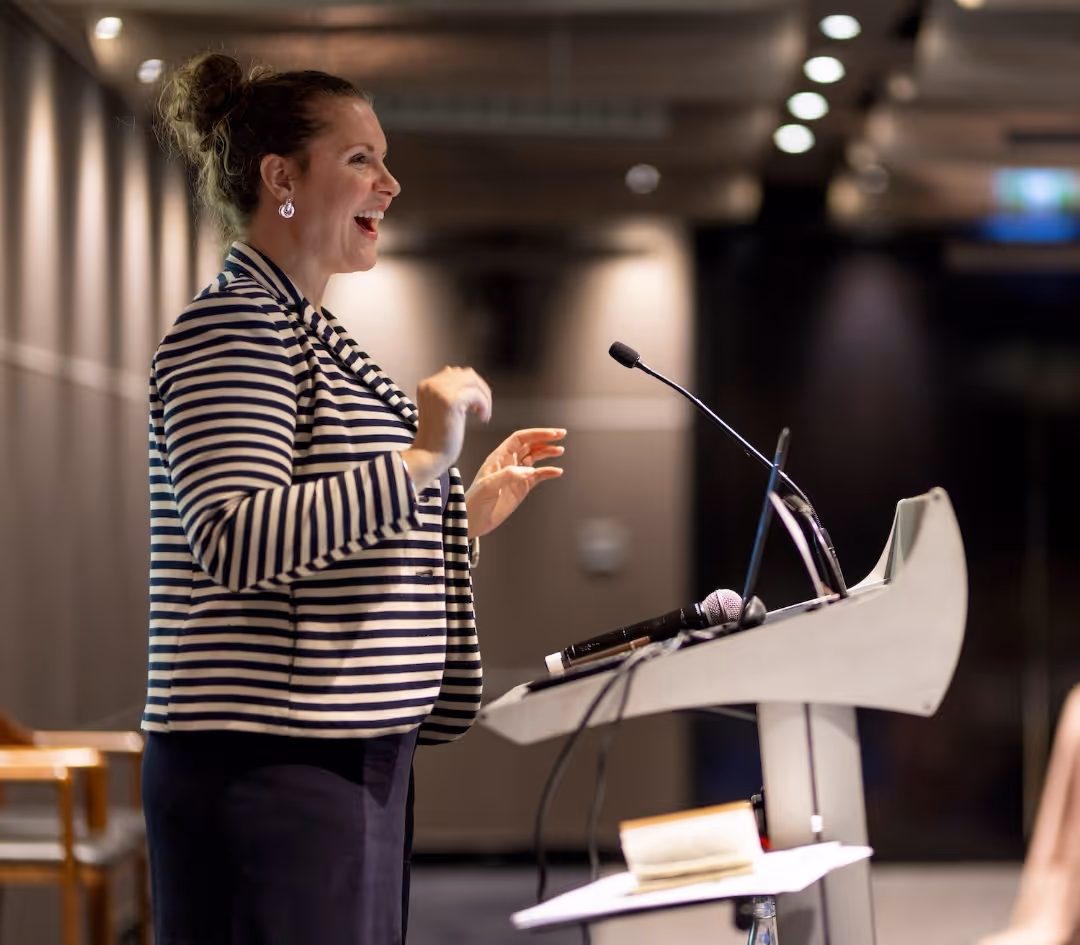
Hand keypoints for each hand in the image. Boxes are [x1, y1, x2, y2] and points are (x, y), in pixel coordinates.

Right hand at [403, 367, 491, 488]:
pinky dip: (485, 405)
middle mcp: (431, 384)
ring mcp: (440, 391)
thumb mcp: (440, 408)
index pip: (455, 372)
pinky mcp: (451, 400)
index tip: (475, 404)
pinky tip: (483, 418)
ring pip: (473, 381)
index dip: (470, 386)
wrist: (429, 456)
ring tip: (483, 414)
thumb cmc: (437, 438)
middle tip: (483, 408)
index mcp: (426, 384)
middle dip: (480, 388)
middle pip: (467, 374)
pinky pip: (477, 394)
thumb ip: (447, 391)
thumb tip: (459, 376)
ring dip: (484, 396)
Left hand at [465, 429, 565, 537]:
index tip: (552, 433)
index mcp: (499, 457)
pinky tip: (557, 471)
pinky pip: (538, 475)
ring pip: (535, 457)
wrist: (474, 521)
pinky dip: (548, 472)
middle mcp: (509, 463)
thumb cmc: (475, 501)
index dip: (536, 433)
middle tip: (561, 434)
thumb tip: (529, 469)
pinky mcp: (522, 487)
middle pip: (530, 444)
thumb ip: (508, 475)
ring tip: (560, 450)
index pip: (520, 439)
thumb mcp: (488, 486)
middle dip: (545, 438)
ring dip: (548, 452)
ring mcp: (516, 475)